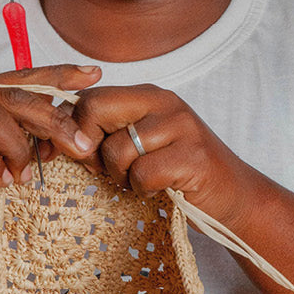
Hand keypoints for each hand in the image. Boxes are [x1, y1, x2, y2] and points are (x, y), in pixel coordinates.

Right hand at [0, 64, 101, 235]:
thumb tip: (47, 146)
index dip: (57, 74)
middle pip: (14, 95)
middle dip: (54, 118)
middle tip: (81, 146)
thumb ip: (5, 144)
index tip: (94, 73)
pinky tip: (4, 182)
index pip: (20, 78)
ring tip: (29, 175)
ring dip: (20, 145)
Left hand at [65, 85, 260, 228]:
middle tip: (108, 170)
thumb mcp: (142, 144)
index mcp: (149, 96)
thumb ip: (108, 133)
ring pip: (116, 150)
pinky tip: (158, 190)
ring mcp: (182, 128)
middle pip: (95, 110)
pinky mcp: (193, 158)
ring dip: (121, 176)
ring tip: (140, 182)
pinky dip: (142, 189)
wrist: (234, 197)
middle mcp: (165, 103)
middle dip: (90, 149)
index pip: (89, 97)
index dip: (75, 130)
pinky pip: (142, 174)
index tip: (87, 155)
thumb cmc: (179, 174)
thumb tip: (60, 135)